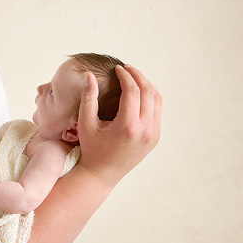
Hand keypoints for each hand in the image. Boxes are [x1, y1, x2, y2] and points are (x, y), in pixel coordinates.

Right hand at [76, 65, 161, 185]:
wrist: (102, 174)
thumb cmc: (91, 148)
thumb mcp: (86, 123)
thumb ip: (88, 97)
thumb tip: (89, 74)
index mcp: (128, 126)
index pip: (133, 91)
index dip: (126, 75)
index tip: (117, 68)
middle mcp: (145, 130)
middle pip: (148, 92)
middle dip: (138, 76)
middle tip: (126, 69)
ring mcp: (153, 134)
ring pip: (156, 100)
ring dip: (146, 85)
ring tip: (133, 78)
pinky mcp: (155, 137)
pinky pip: (157, 111)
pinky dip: (150, 97)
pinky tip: (138, 93)